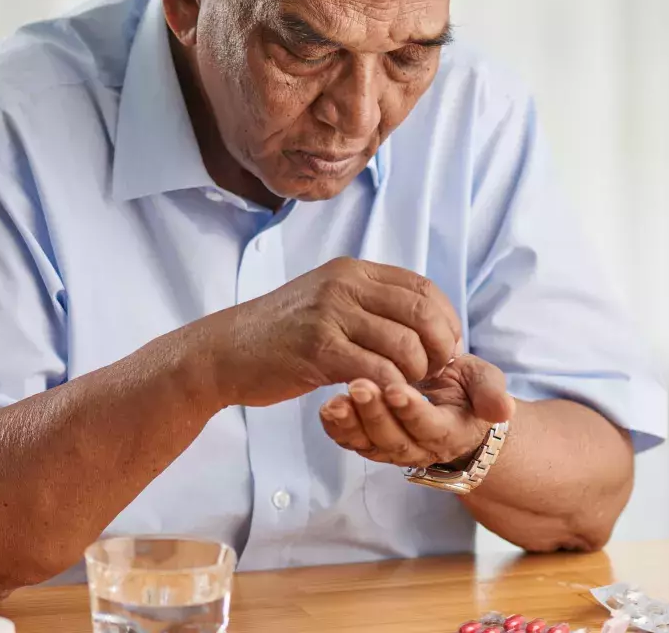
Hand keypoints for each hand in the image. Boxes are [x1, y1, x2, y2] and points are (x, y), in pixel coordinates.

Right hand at [203, 257, 461, 406]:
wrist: (223, 352)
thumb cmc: (279, 335)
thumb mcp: (326, 302)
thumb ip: (367, 304)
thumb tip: (420, 323)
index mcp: (351, 271)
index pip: (424, 288)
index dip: (445, 322)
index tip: (442, 351)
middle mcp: (344, 284)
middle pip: (422, 313)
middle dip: (438, 350)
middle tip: (430, 375)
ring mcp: (330, 314)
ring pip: (405, 345)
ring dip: (415, 375)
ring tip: (403, 388)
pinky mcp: (318, 348)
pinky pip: (377, 370)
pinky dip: (389, 389)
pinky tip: (381, 398)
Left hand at [318, 354, 515, 467]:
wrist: (448, 404)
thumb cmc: (465, 389)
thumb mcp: (483, 383)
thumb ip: (491, 393)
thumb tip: (504, 410)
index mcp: (449, 433)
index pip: (428, 426)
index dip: (412, 411)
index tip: (396, 388)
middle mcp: (418, 448)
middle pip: (393, 437)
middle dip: (375, 413)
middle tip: (359, 385)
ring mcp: (390, 448)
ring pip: (369, 443)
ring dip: (352, 423)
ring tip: (338, 399)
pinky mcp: (368, 441)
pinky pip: (350, 441)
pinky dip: (337, 428)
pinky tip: (327, 408)